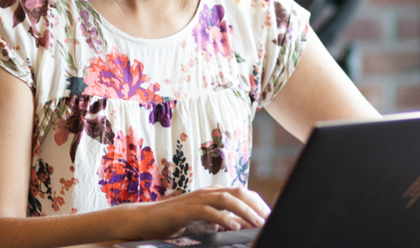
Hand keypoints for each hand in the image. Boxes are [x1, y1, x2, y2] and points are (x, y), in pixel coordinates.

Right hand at [118, 185, 270, 239]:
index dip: (260, 204)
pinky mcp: (186, 210)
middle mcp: (208, 192)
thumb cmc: (177, 221)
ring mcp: (197, 199)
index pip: (244, 193)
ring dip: (245, 211)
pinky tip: (233, 227)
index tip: (272, 218)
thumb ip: (223, 222)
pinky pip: (208, 211)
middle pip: (239, 192)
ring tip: (258, 223)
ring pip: (227, 199)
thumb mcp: (205, 222)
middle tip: (270, 221)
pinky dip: (223, 219)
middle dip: (257, 206)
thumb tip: (244, 227)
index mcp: (215, 193)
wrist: (147, 220)